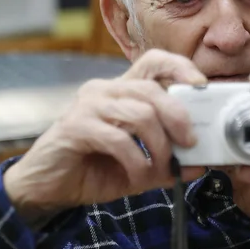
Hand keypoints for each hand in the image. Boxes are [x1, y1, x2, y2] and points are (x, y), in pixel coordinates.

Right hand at [3, 49, 206, 224]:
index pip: (154, 61)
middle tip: (190, 143)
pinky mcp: (75, 126)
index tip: (202, 87)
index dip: (180, 67)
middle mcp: (105, 90)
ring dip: (159, 146)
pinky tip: (138, 175)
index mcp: (122, 91)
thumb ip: (166, 164)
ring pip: (140, 113)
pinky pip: (118, 138)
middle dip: (178, 117)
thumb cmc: (92, 168)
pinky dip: (136, 160)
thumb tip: (199, 165)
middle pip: (152, 88)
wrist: (46, 187)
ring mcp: (88, 105)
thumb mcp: (138, 166)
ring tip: (160, 168)